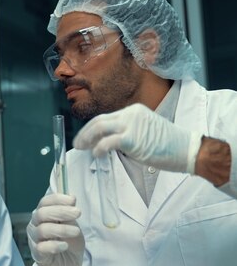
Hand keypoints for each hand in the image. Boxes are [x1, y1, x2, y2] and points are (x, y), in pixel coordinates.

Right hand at [26, 194, 83, 265]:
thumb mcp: (73, 226)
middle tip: (77, 213)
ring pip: (42, 230)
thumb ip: (69, 215)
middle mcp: (35, 225)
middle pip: (41, 214)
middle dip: (60, 211)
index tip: (73, 200)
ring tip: (76, 231)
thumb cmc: (69, 243)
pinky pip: (41, 248)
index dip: (57, 199)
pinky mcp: (37, 255)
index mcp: (43, 215)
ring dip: (61, 229)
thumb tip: (71, 198)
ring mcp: (34, 240)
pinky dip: (54, 245)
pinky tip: (65, 246)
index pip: (45, 202)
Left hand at [73, 103, 202, 172]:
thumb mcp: (145, 131)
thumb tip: (108, 141)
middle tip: (77, 144)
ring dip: (86, 139)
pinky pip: (107, 142)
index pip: (106, 118)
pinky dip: (98, 148)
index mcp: (134, 111)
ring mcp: (131, 125)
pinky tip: (96, 154)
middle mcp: (130, 114)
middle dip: (84, 133)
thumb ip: (127, 132)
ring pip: (99, 128)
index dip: (91, 129)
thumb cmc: (168, 145)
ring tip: (82, 148)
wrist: (187, 149)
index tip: (84, 138)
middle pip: (98, 121)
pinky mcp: (132, 138)